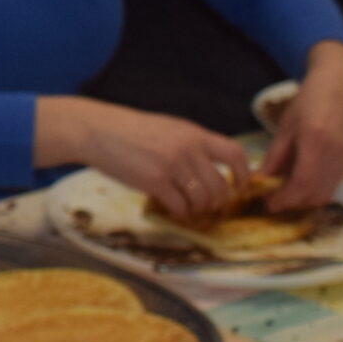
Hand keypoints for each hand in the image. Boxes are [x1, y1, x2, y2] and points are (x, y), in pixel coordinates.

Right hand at [64, 100, 252, 222]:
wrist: (99, 131)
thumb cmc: (132, 131)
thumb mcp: (169, 129)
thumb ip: (192, 144)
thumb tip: (213, 168)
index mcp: (194, 134)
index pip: (234, 154)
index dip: (244, 174)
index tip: (240, 186)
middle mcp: (187, 148)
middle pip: (220, 184)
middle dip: (218, 201)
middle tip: (210, 205)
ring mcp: (171, 165)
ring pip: (202, 198)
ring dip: (198, 209)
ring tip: (189, 208)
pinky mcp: (153, 181)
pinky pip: (179, 206)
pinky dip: (179, 212)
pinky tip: (171, 208)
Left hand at [259, 42, 342, 210]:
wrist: (338, 87)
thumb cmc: (308, 102)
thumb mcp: (285, 127)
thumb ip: (274, 156)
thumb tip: (261, 181)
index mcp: (317, 141)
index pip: (302, 183)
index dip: (285, 198)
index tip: (268, 204)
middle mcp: (336, 153)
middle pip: (315, 194)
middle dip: (293, 203)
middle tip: (274, 201)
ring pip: (326, 193)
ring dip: (305, 200)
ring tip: (285, 194)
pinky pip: (334, 185)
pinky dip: (316, 190)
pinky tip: (301, 183)